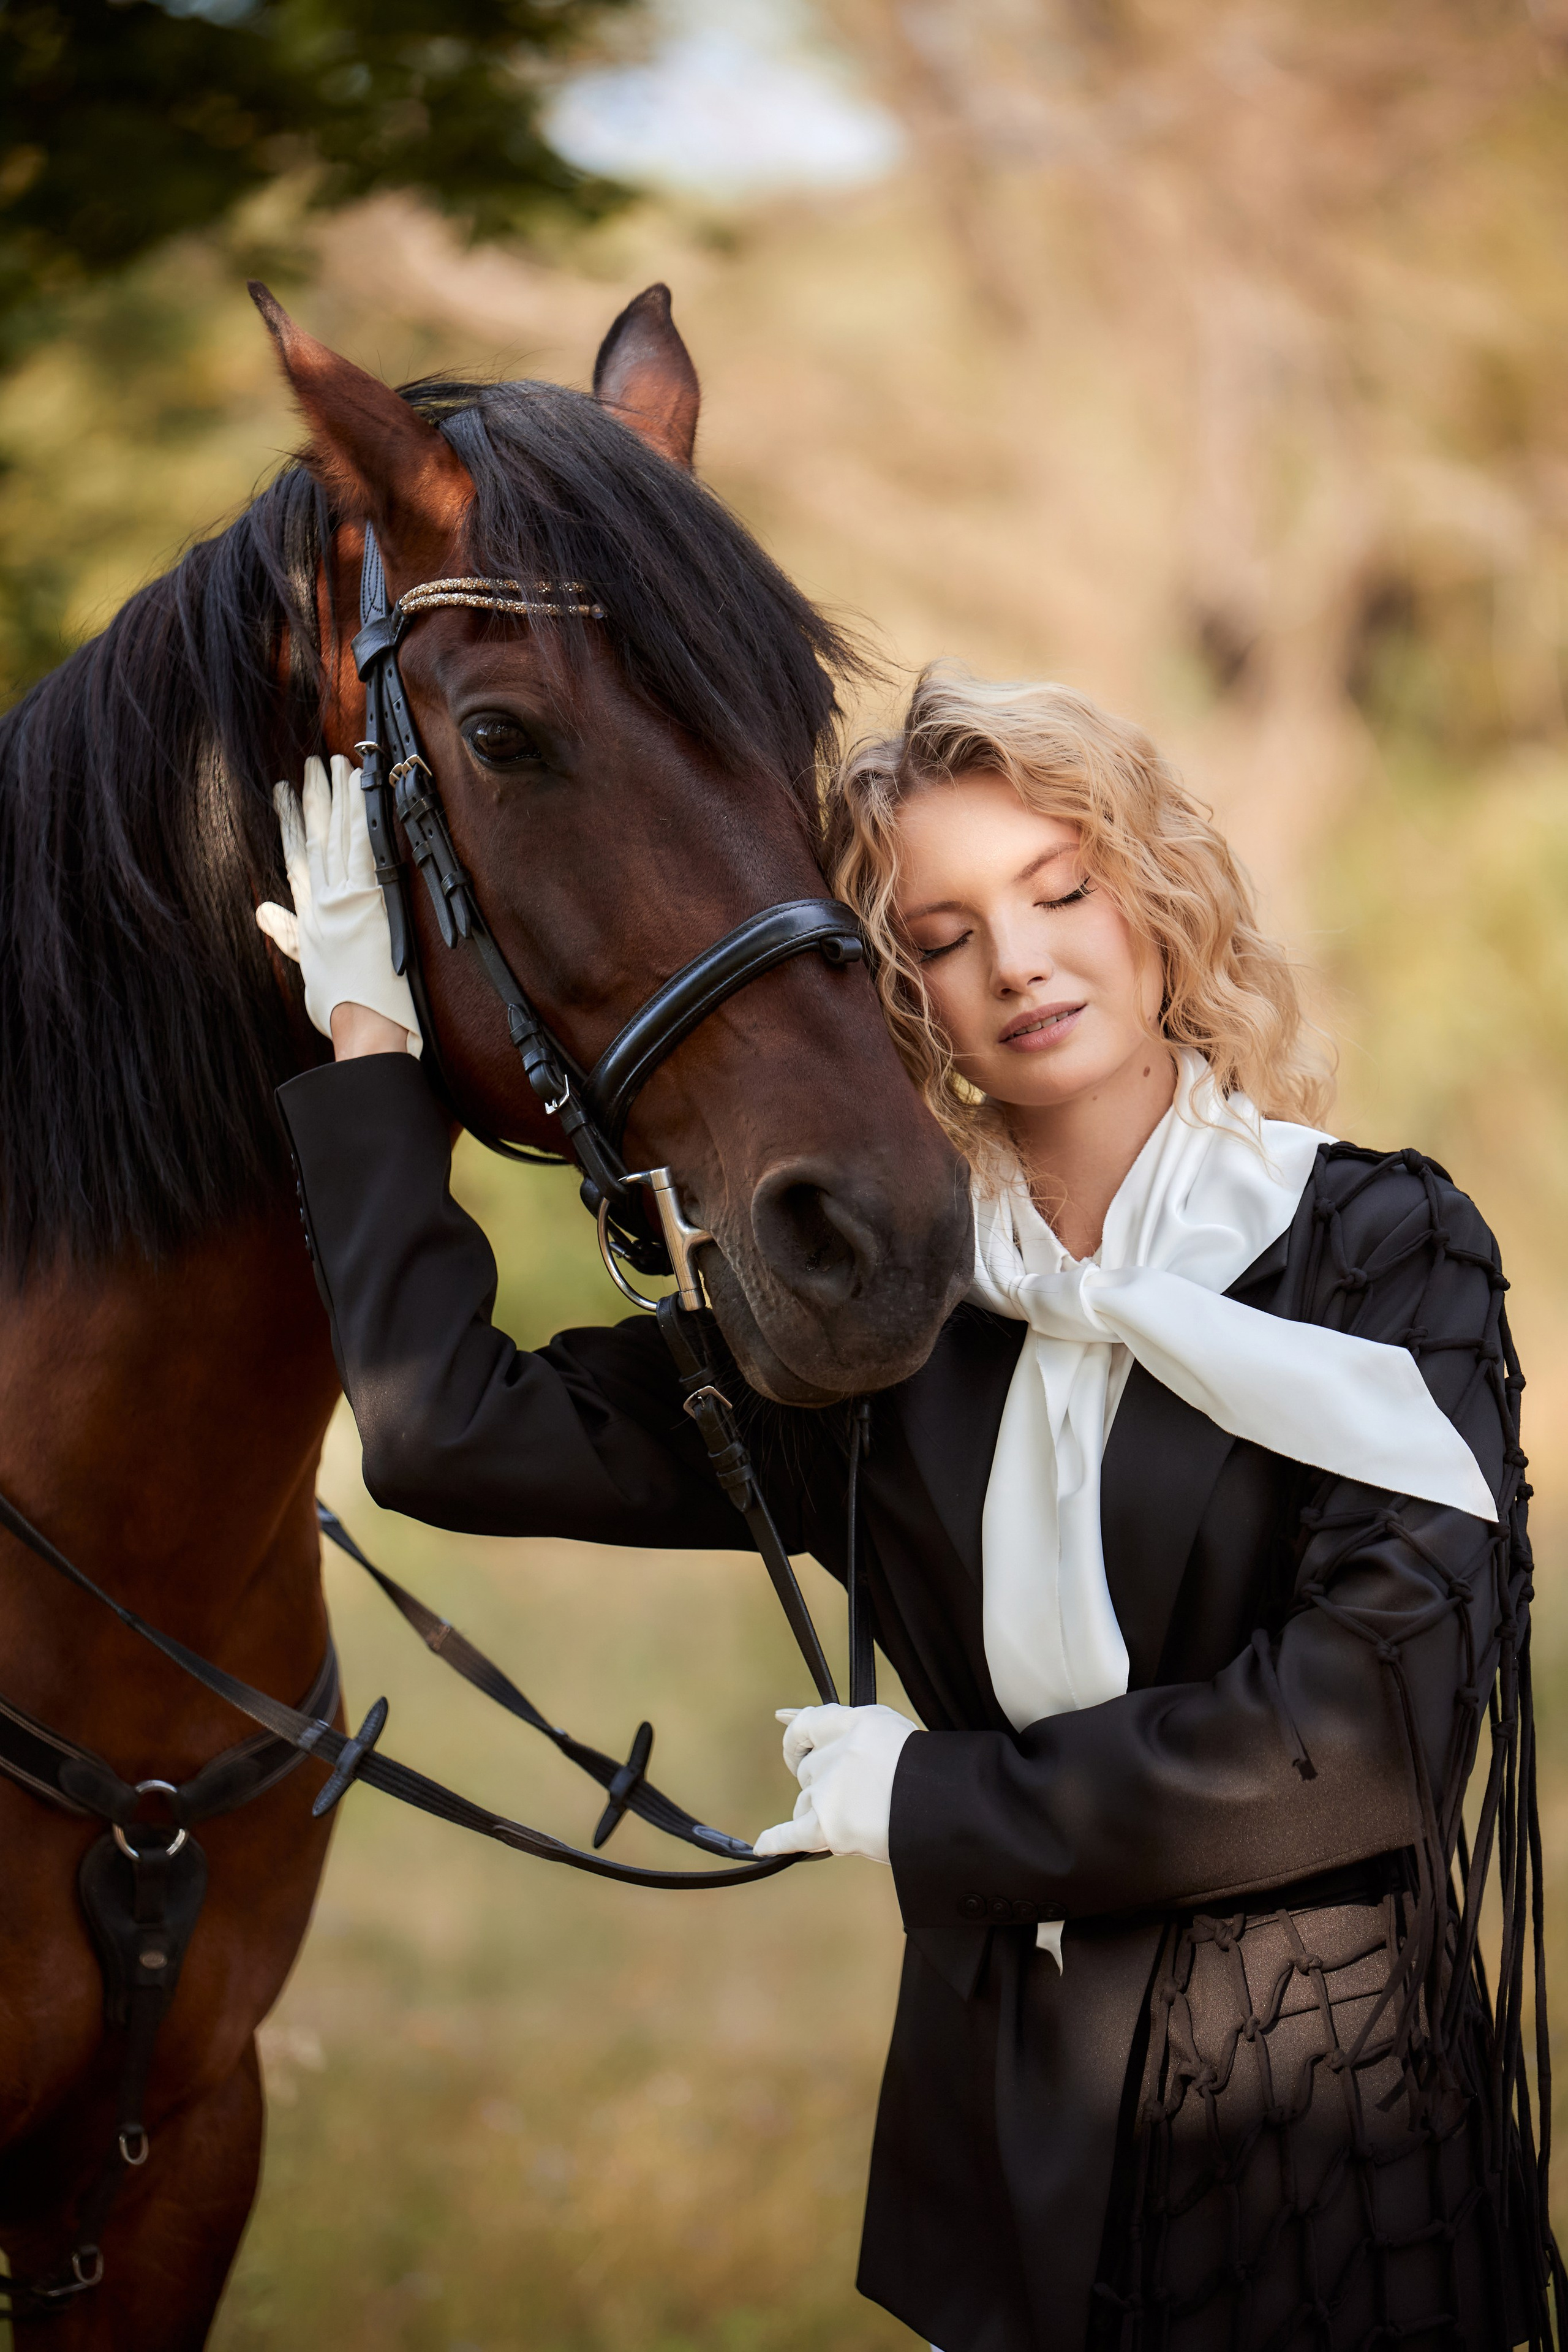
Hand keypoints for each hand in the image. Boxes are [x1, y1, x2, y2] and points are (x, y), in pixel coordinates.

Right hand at [256, 754, 420, 1054]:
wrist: (363, 1025)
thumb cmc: (339, 1006)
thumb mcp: (308, 969)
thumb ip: (286, 935)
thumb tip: (262, 911)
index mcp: (307, 918)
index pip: (294, 859)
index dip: (287, 823)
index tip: (285, 793)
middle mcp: (321, 903)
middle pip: (313, 839)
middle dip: (312, 799)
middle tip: (311, 764)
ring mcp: (343, 899)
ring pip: (336, 837)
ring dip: (336, 798)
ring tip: (335, 764)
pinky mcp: (368, 900)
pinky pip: (362, 848)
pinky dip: (358, 817)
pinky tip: (358, 791)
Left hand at [752, 1703, 918, 1863]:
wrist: (951, 1813)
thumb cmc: (933, 1777)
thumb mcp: (897, 1734)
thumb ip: (853, 1729)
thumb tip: (786, 1716)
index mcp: (860, 1723)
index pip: (812, 1722)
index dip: (798, 1732)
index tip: (787, 1731)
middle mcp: (839, 1751)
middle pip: (808, 1770)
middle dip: (822, 1784)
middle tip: (855, 1798)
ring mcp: (830, 1789)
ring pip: (805, 1803)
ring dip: (820, 1814)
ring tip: (860, 1823)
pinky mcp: (828, 1826)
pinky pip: (792, 1834)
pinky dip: (777, 1840)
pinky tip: (763, 1845)